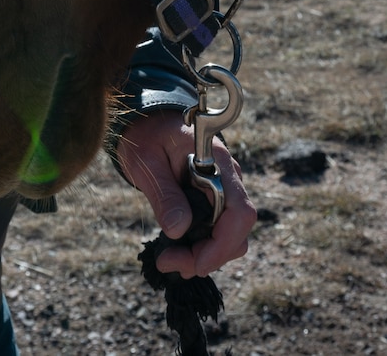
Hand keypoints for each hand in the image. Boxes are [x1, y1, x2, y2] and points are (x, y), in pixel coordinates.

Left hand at [115, 109, 258, 277]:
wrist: (150, 123)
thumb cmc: (147, 136)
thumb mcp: (146, 162)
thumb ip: (164, 193)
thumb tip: (179, 231)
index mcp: (216, 162)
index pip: (240, 211)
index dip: (223, 243)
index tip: (197, 264)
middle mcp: (229, 178)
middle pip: (238, 231)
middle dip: (208, 256)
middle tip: (168, 263)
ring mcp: (225, 190)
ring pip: (230, 236)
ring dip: (204, 255)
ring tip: (168, 260)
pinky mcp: (216, 201)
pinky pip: (218, 231)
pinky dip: (201, 247)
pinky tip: (176, 251)